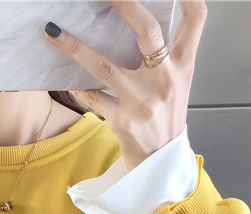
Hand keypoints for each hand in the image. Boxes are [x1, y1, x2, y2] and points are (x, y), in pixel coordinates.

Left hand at [45, 0, 206, 169]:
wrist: (160, 161)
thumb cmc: (165, 116)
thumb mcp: (177, 82)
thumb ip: (166, 53)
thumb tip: (137, 19)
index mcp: (183, 64)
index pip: (196, 18)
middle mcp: (166, 79)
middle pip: (147, 31)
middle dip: (124, 4)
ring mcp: (143, 101)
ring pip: (104, 67)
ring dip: (75, 48)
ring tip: (54, 32)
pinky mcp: (123, 121)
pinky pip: (92, 97)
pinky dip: (76, 86)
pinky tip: (65, 77)